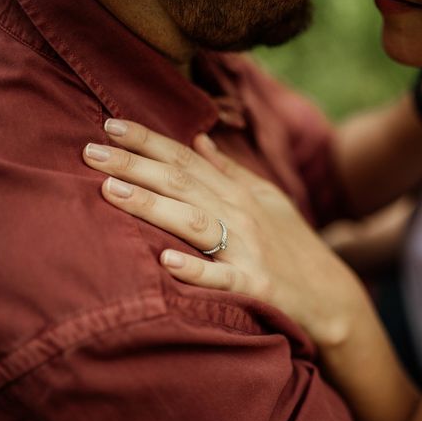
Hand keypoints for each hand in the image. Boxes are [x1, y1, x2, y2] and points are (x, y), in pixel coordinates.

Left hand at [82, 122, 368, 348]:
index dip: (148, 140)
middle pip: (182, 183)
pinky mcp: (256, 285)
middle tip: (90, 151)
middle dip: (135, 165)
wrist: (331, 295)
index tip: (110, 125)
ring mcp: (248, 249)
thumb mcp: (268, 199)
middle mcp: (240, 214)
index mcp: (239, 193)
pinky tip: (167, 262)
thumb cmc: (294, 246)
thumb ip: (231, 170)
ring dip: (153, 205)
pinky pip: (223, 277)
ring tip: (111, 190)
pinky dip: (196, 269)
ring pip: (194, 221)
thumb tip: (199, 139)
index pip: (186, 159)